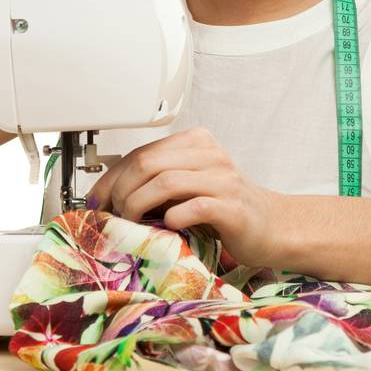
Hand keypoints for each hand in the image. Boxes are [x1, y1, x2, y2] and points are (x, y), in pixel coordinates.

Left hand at [83, 127, 285, 267]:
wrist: (273, 227)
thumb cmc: (226, 209)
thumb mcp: (190, 186)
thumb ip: (159, 182)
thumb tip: (111, 195)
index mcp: (196, 143)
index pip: (141, 152)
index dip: (112, 177)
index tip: (97, 200)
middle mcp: (210, 155)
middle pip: (148, 163)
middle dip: (121, 191)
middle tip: (114, 216)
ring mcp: (223, 179)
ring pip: (165, 182)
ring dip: (138, 205)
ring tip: (133, 224)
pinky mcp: (233, 207)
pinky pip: (194, 207)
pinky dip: (174, 218)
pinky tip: (169, 227)